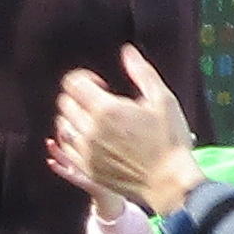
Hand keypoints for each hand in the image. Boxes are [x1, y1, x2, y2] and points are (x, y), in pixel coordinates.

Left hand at [55, 47, 199, 215]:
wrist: (169, 182)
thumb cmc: (170, 140)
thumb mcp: (162, 99)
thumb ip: (141, 72)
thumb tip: (127, 51)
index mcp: (106, 110)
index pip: (73, 84)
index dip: (84, 78)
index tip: (100, 84)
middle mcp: (90, 131)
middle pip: (65, 103)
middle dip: (78, 96)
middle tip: (99, 101)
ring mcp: (86, 152)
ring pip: (63, 126)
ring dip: (74, 118)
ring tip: (96, 121)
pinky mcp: (87, 169)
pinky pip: (67, 149)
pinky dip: (74, 140)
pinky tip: (92, 139)